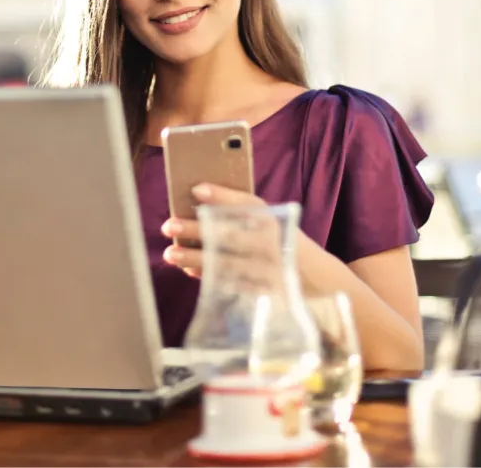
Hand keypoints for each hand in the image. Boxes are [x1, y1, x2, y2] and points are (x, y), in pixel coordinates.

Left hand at [161, 183, 276, 280]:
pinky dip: (208, 276)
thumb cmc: (275, 239)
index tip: (196, 189)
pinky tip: (188, 269)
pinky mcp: (261, 291)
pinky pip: (229, 284)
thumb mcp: (266, 219)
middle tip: (169, 225)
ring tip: (170, 253)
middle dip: (198, 230)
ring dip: (195, 258)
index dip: (221, 196)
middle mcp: (270, 243)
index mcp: (272, 219)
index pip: (246, 204)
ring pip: (226, 263)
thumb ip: (236, 206)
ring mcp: (266, 270)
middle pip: (230, 235)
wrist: (311, 276)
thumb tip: (197, 191)